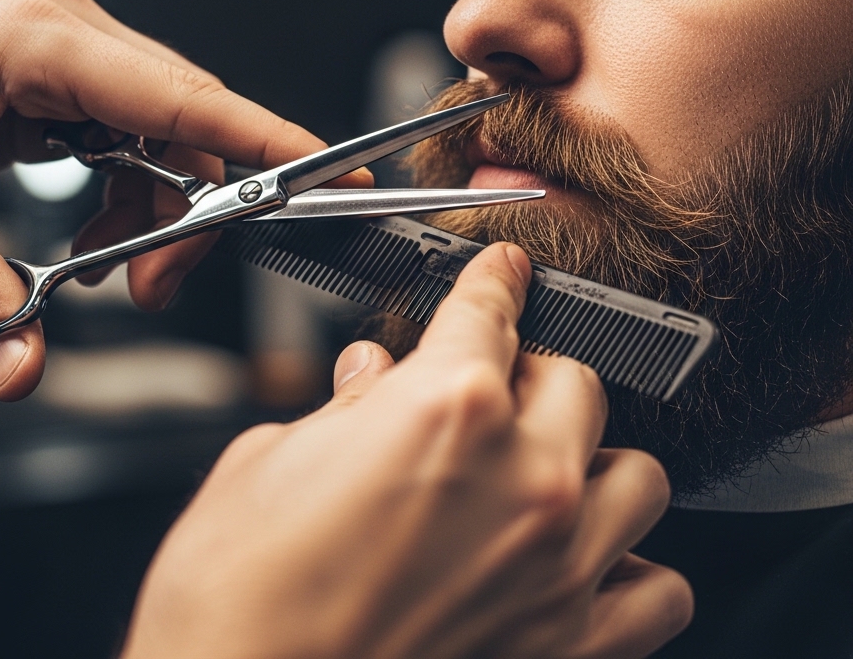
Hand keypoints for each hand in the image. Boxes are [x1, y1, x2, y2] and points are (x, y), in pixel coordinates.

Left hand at [0, 0, 351, 398]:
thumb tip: (19, 362)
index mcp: (45, 42)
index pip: (186, 96)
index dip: (265, 137)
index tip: (329, 167)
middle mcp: (71, 40)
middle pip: (185, 129)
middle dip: (189, 215)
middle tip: (150, 288)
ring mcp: (66, 58)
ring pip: (160, 143)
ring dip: (151, 216)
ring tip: (107, 273)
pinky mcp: (52, 83)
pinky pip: (122, 145)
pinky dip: (120, 201)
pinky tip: (87, 240)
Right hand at [122, 244, 692, 658]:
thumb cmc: (237, 596)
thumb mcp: (272, 460)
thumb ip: (343, 409)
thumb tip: (371, 378)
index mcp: (444, 404)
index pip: (489, 309)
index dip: (494, 279)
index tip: (504, 272)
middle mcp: (520, 475)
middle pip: (575, 381)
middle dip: (532, 372)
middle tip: (490, 388)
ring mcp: (555, 565)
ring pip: (637, 475)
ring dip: (592, 460)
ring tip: (543, 469)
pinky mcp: (568, 647)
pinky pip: (658, 590)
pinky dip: (629, 565)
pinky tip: (580, 558)